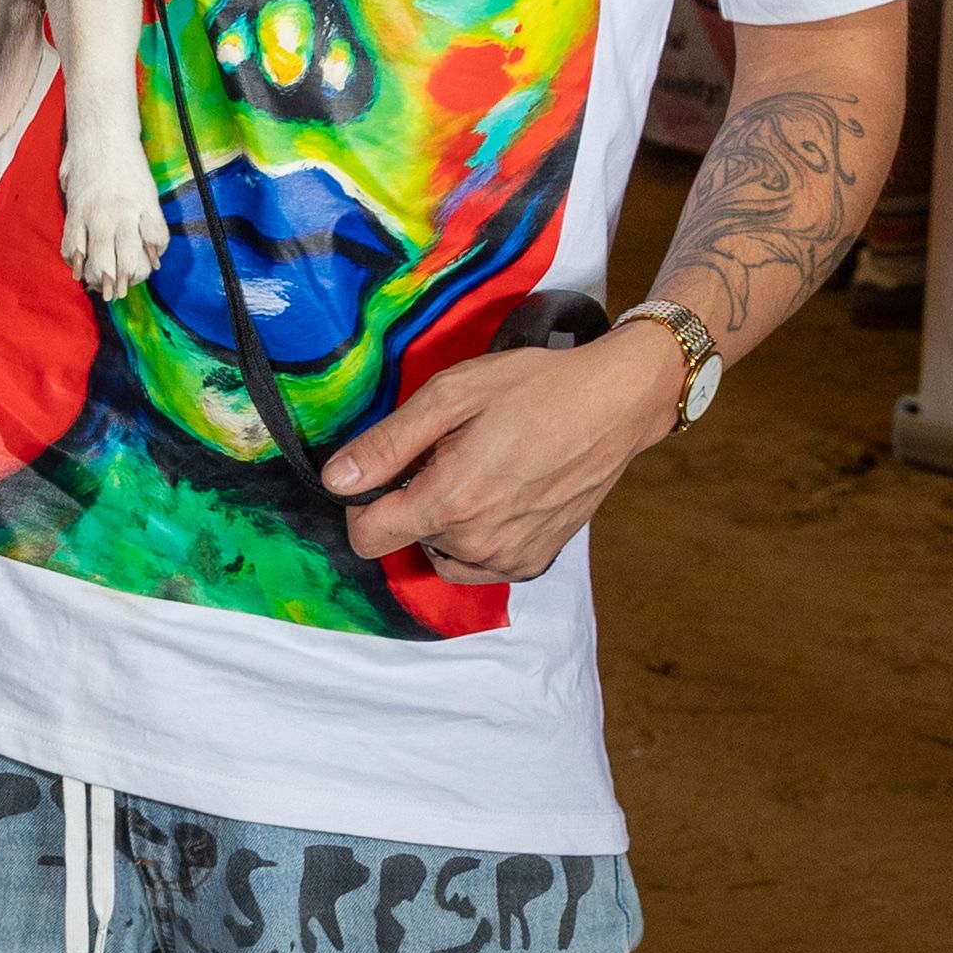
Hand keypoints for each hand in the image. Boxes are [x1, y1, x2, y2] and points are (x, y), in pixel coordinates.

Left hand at [320, 325, 688, 583]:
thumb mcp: (451, 396)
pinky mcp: (533, 562)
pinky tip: (502, 494)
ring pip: (441, 552)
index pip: (366, 537)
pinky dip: (478, 535)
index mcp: (449, 502)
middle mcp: (477, 544)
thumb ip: (388, 444)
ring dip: (446, 520)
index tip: (387, 471)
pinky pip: (479, 561)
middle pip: (406, 538)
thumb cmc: (535, 389)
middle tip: (452, 453)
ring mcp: (508, 558)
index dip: (363, 501)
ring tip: (480, 471)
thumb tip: (337, 479)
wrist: (615, 405)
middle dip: (415, 498)